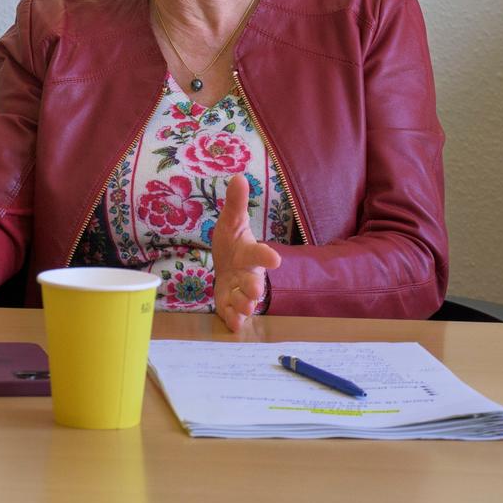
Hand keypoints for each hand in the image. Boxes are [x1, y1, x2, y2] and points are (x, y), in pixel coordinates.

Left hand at [212, 174, 280, 332]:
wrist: (226, 265)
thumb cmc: (232, 243)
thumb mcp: (231, 221)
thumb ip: (235, 203)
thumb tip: (238, 177)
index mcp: (250, 253)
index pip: (259, 254)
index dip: (266, 256)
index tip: (275, 258)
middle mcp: (248, 274)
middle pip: (254, 282)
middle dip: (255, 287)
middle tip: (255, 292)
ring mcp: (239, 291)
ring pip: (245, 301)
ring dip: (244, 305)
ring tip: (244, 308)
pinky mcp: (230, 304)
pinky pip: (232, 314)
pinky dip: (233, 320)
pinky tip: (233, 325)